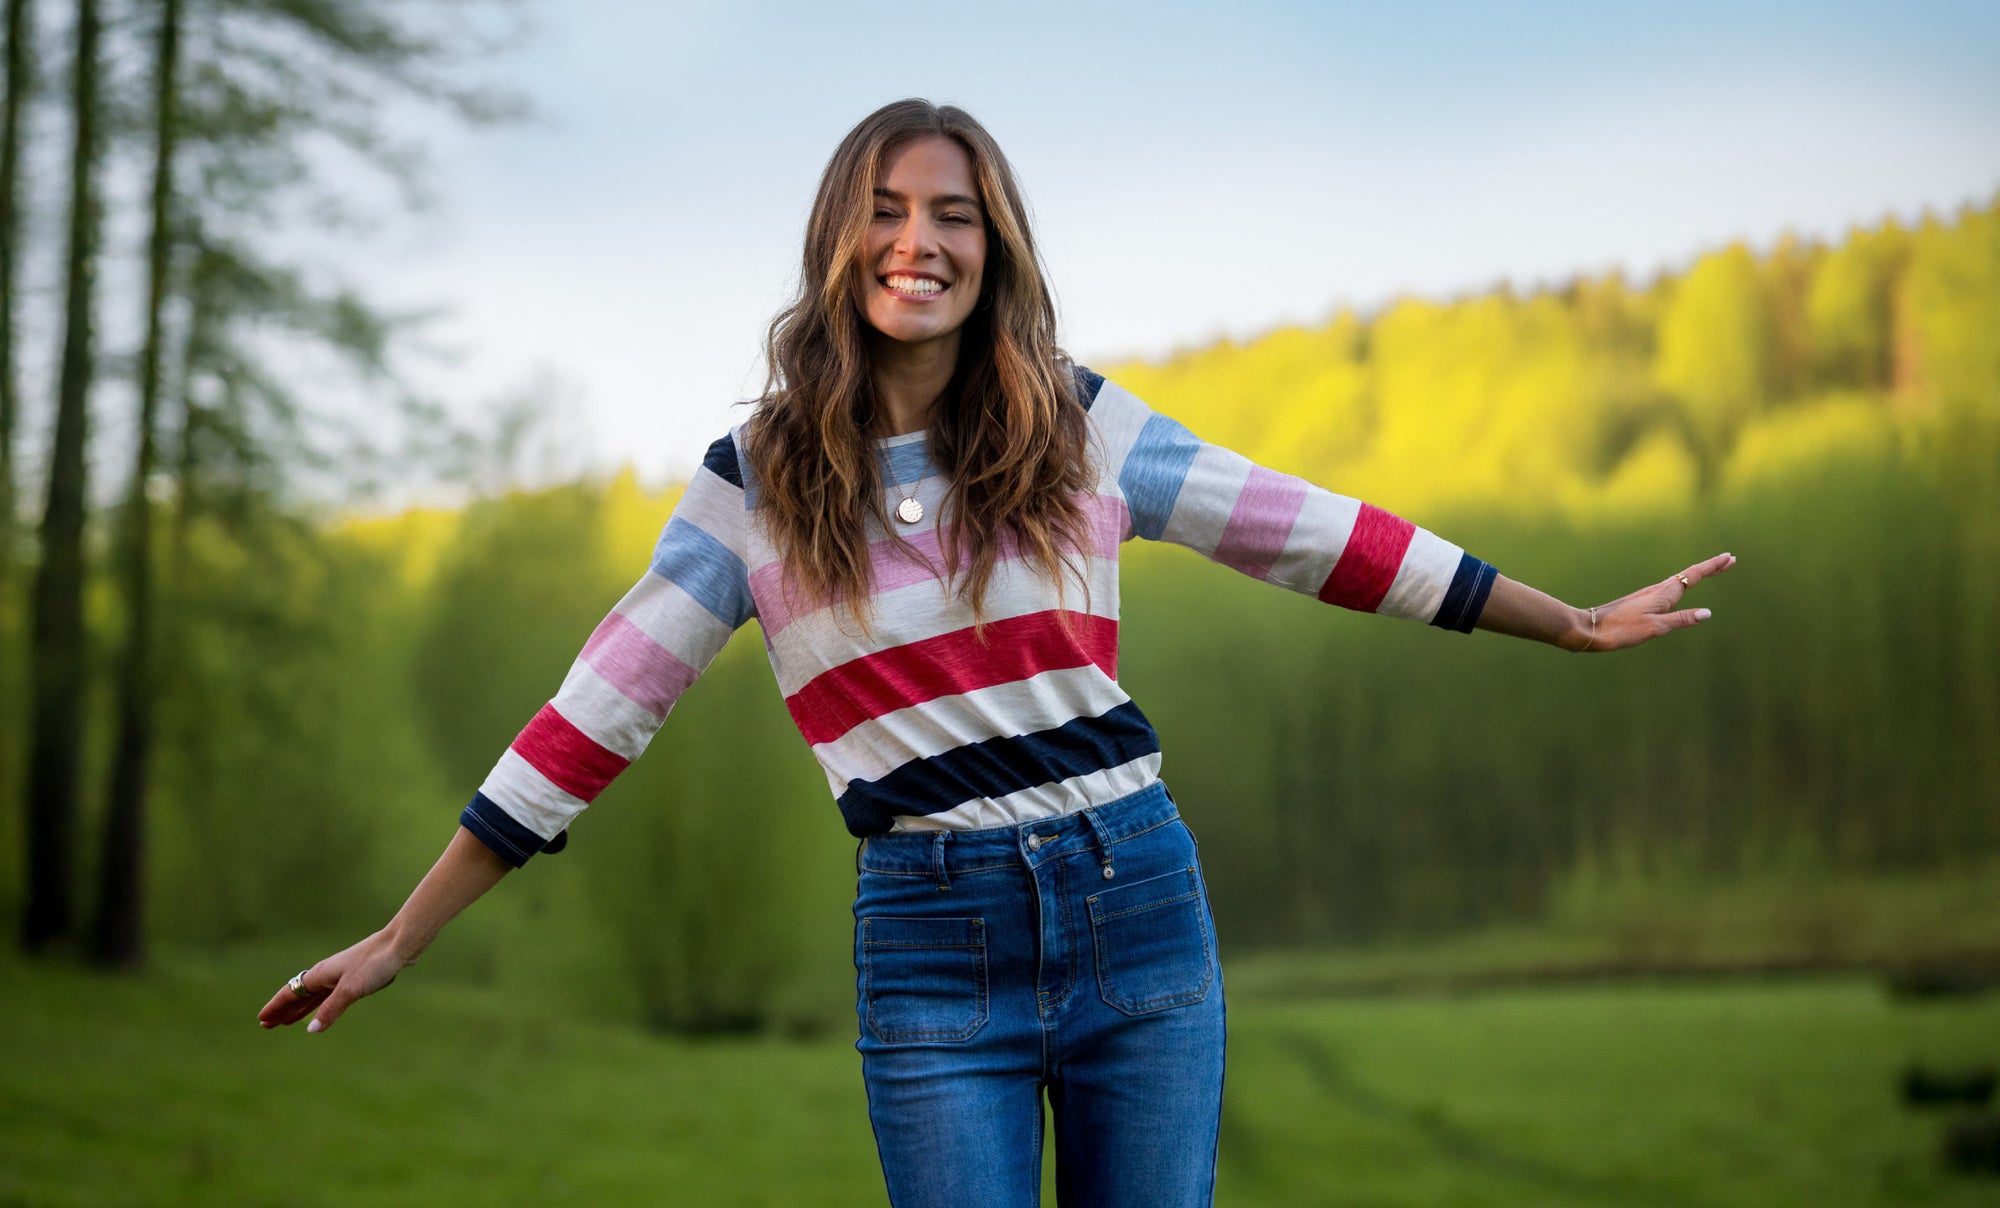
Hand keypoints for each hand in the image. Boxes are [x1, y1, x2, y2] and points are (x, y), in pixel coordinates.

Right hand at [256, 929, 412, 1033]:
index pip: (291, 992)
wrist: (399, 945)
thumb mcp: (350, 990)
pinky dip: (318, 1006)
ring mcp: (340, 976)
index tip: (262, 1018)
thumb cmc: (374, 963)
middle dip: (283, 1010)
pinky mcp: (354, 979)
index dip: (276, 1006)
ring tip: (286, 1021)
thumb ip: (330, 1010)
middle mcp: (327, 974)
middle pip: (299, 995)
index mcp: (321, 974)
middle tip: (267, 1025)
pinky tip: (317, 1012)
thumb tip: (310, 1030)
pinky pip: (328, 996)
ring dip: (299, 1009)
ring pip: (313, 997)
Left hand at [1576, 551, 1735, 651]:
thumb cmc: (1622, 629)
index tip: (1728, 557)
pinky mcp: (1642, 602)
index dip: (1712, 567)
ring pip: (1679, 581)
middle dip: (1710, 568)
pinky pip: (1669, 589)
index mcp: (1663, 594)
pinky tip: (1680, 588)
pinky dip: (1683, 584)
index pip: (1693, 576)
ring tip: (1712, 570)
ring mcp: (1649, 595)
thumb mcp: (1655, 627)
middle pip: (1689, 575)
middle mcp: (1657, 590)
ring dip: (1697, 574)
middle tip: (1729, 560)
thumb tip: (1707, 613)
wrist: (1590, 629)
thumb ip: (1681, 619)